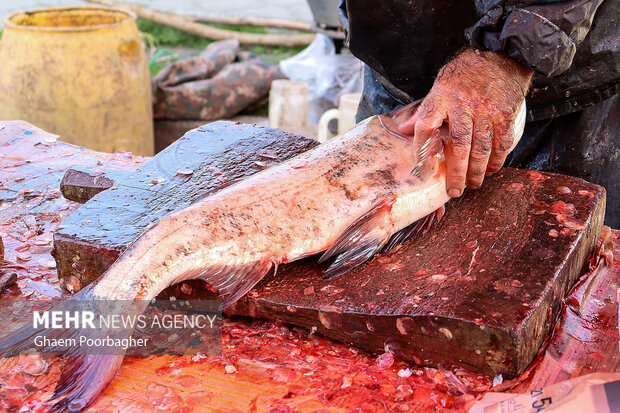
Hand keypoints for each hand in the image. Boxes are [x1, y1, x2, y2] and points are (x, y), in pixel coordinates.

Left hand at [399, 49, 532, 196]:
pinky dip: (496, 160)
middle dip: (455, 173)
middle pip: (457, 145)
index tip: (423, 171)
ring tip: (473, 184)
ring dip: (476, 171)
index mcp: (442, 96)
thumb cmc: (467, 72)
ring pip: (480, 148)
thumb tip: (403, 129)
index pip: (426, 126)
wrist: (503, 54)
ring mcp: (486, 110)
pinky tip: (491, 169)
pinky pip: (501, 143)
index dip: (422, 151)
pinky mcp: (506, 114)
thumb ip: (426, 109)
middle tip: (454, 191)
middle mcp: (463, 104)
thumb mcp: (441, 84)